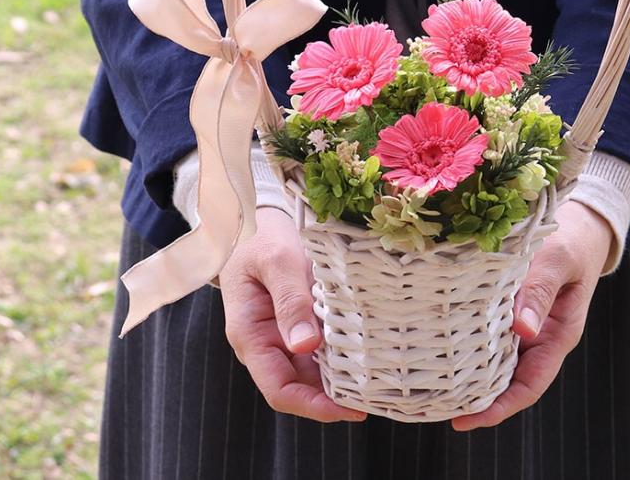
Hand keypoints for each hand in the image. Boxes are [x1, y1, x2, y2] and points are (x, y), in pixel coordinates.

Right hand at [220, 207, 366, 422]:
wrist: (254, 220)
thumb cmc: (260, 238)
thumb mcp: (276, 262)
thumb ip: (290, 301)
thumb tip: (306, 346)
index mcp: (250, 335)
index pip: (279, 390)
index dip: (314, 406)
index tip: (352, 408)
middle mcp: (265, 344)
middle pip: (299, 388)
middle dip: (334, 398)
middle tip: (378, 397)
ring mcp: (281, 336)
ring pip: (312, 373)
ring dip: (341, 380)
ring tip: (380, 381)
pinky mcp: (297, 324)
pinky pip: (319, 350)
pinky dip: (341, 356)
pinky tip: (368, 355)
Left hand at [451, 200, 612, 430]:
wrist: (580, 224)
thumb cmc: (572, 241)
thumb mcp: (558, 261)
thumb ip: (541, 291)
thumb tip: (523, 330)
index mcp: (557, 335)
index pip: (528, 385)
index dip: (498, 408)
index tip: (464, 420)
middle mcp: (538, 336)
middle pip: (506, 380)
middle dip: (474, 398)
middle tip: (432, 403)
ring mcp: (522, 323)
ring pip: (493, 357)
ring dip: (468, 371)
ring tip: (429, 381)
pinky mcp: (509, 306)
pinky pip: (486, 331)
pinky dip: (467, 339)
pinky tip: (440, 338)